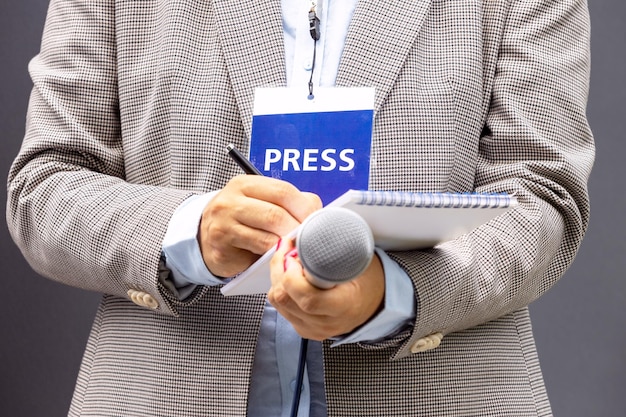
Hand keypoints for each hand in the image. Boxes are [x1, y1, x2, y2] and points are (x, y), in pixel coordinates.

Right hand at [199, 175, 321, 276]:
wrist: (205, 239)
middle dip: (298, 229)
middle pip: (276, 214)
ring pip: (268, 235)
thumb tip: (319, 211)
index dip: (305, 208)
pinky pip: (257, 250)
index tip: (318, 220)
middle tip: (310, 240)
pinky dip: (274, 254)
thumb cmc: (242, 220)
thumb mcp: (261, 204)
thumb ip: (288, 203)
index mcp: (246, 184)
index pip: (283, 191)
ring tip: (298, 248)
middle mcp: (231, 200)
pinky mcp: (222, 245)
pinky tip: (281, 255)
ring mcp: (224, 223)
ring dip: (288, 244)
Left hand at [267, 238, 384, 340]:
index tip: (295, 253)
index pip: (307, 298)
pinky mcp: (303, 329)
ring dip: (277, 276)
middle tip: (288, 249)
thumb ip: (334, 252)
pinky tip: (290, 275)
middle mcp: (326, 323)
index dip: (293, 274)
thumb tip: (305, 237)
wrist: (376, 303)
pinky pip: (280, 307)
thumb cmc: (368, 279)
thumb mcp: (359, 261)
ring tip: (289, 260)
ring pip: (277, 301)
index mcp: (344, 307)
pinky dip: (280, 287)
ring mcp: (313, 329)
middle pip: (285, 298)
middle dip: (280, 268)